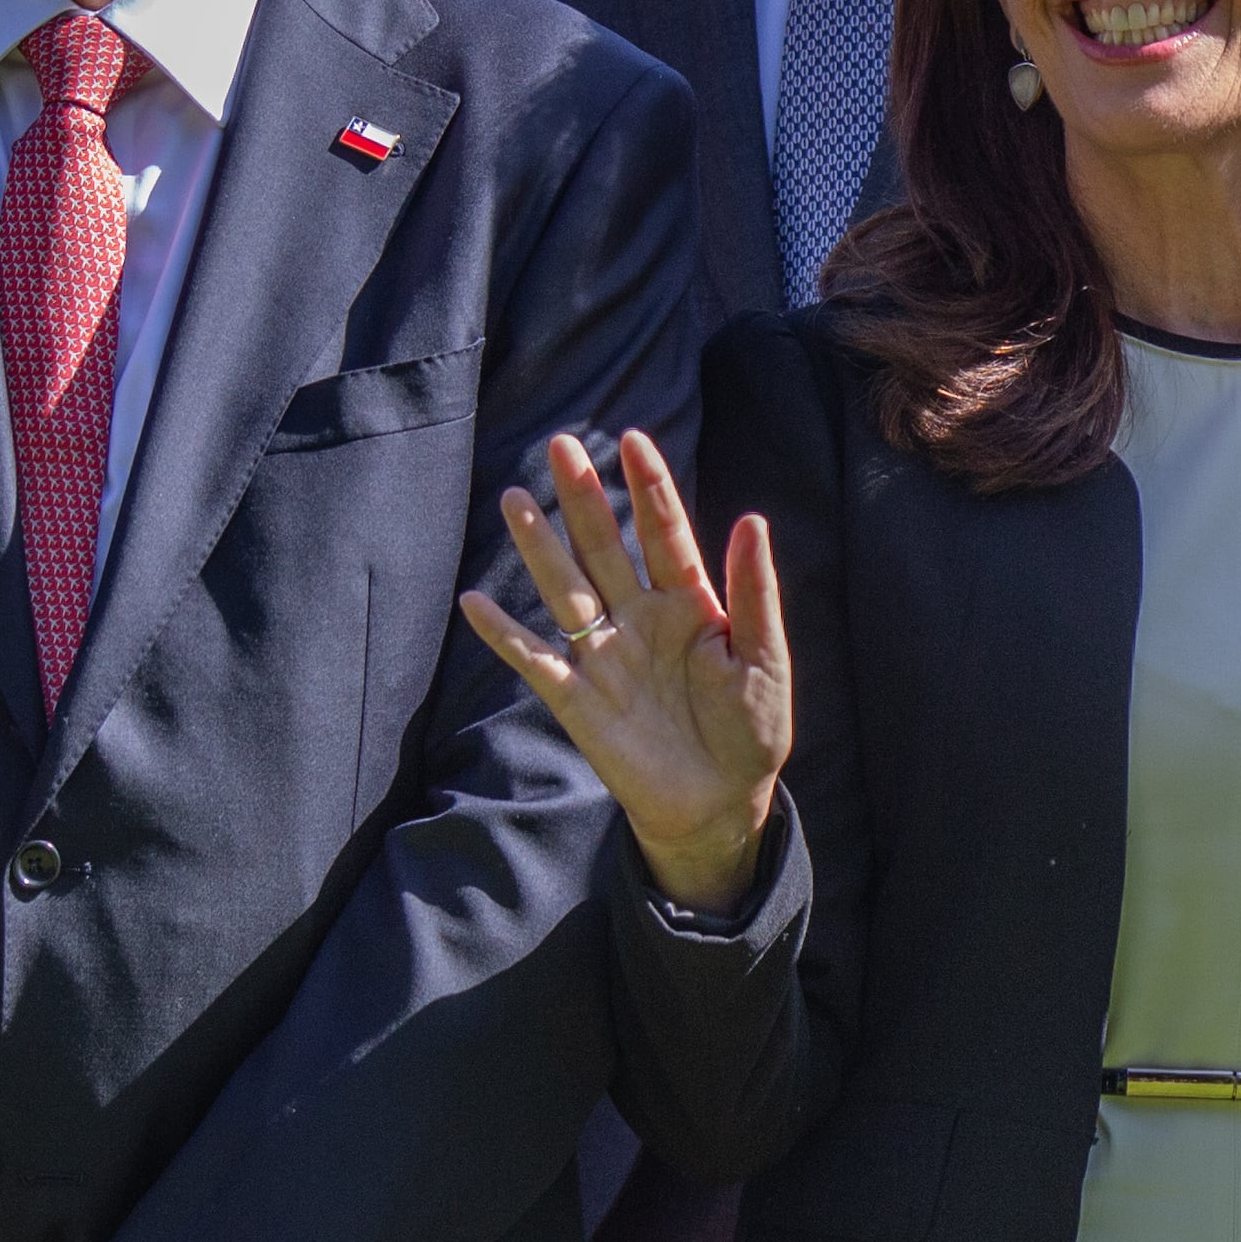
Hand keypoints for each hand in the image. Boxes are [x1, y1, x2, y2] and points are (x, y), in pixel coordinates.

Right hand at [461, 428, 789, 911]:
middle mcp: (640, 619)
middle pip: (605, 547)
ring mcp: (605, 655)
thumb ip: (754, 595)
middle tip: (561, 444)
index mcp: (690, 605)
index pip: (665, 533)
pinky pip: (535, 659)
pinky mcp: (578, 698)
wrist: (720, 801)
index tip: (634, 439)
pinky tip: (475, 602)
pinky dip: (504, 635)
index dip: (649, 488)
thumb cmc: (752, 730)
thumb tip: (751, 521)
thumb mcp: (765, 661)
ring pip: (565, 588)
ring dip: (540, 547)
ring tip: (515, 499)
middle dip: (584, 498)